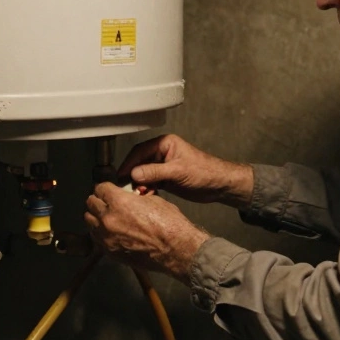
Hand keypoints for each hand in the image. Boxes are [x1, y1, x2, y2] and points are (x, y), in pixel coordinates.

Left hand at [84, 183, 210, 282]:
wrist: (176, 250)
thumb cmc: (169, 224)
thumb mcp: (153, 201)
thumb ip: (134, 198)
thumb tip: (128, 197)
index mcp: (119, 202)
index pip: (100, 188)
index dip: (106, 188)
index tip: (109, 190)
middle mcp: (108, 219)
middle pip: (91, 203)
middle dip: (99, 200)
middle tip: (107, 202)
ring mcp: (107, 237)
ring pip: (89, 221)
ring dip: (96, 217)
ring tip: (107, 217)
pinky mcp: (110, 252)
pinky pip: (96, 238)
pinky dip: (100, 233)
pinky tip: (111, 231)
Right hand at [117, 134, 253, 208]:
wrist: (219, 185)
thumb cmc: (204, 172)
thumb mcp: (178, 171)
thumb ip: (155, 172)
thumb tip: (134, 174)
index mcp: (165, 144)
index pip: (140, 151)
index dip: (128, 163)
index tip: (120, 175)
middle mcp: (162, 153)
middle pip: (139, 162)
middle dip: (133, 175)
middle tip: (126, 187)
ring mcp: (163, 166)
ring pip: (144, 174)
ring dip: (139, 184)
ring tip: (138, 193)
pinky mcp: (166, 179)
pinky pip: (150, 182)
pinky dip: (146, 189)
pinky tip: (146, 196)